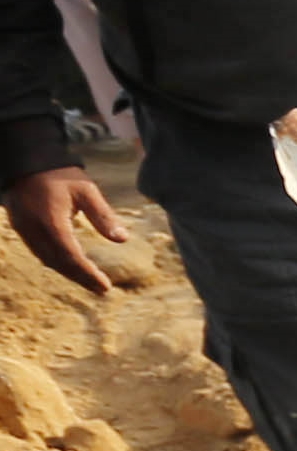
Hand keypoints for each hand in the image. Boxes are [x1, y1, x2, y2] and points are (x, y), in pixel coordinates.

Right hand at [6, 167, 132, 294]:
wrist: (26, 160)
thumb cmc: (59, 174)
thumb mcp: (86, 190)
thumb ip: (103, 215)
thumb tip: (123, 239)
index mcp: (50, 220)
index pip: (70, 255)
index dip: (87, 273)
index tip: (106, 287)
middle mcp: (34, 228)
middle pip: (58, 262)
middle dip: (80, 278)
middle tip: (102, 290)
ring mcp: (24, 228)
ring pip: (46, 259)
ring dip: (68, 273)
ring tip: (90, 282)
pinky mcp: (20, 227)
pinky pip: (38, 251)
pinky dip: (56, 262)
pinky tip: (71, 267)